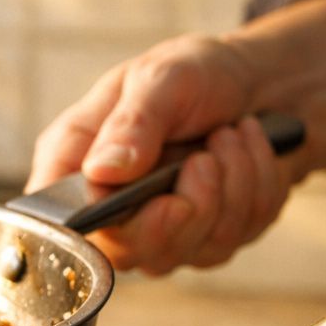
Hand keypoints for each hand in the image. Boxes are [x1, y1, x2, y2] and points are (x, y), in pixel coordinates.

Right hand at [27, 34, 293, 274]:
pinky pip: (235, 237)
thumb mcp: (160, 77)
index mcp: (76, 165)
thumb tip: (102, 171)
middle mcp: (111, 208)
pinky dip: (255, 186)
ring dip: (229, 186)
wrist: (261, 80)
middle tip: (205, 159)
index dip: (104, 230)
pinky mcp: (206, 239)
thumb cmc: (196, 73)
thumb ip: (131, 125)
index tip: (163, 203)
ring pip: (190, 250)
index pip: (64, 225)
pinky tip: (249, 148)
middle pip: (129, 252)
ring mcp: (160, 231)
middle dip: (186, 208)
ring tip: (230, 134)